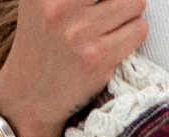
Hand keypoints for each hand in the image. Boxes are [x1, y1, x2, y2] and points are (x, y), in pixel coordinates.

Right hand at [0, 0, 149, 136]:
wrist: (30, 96)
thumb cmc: (41, 43)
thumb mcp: (39, 1)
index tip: (101, 3)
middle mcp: (60, 5)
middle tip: (111, 9)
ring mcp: (80, 32)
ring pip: (135, 3)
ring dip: (131, 14)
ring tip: (115, 24)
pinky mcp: (97, 57)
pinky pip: (138, 30)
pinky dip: (134, 34)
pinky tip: (118, 42)